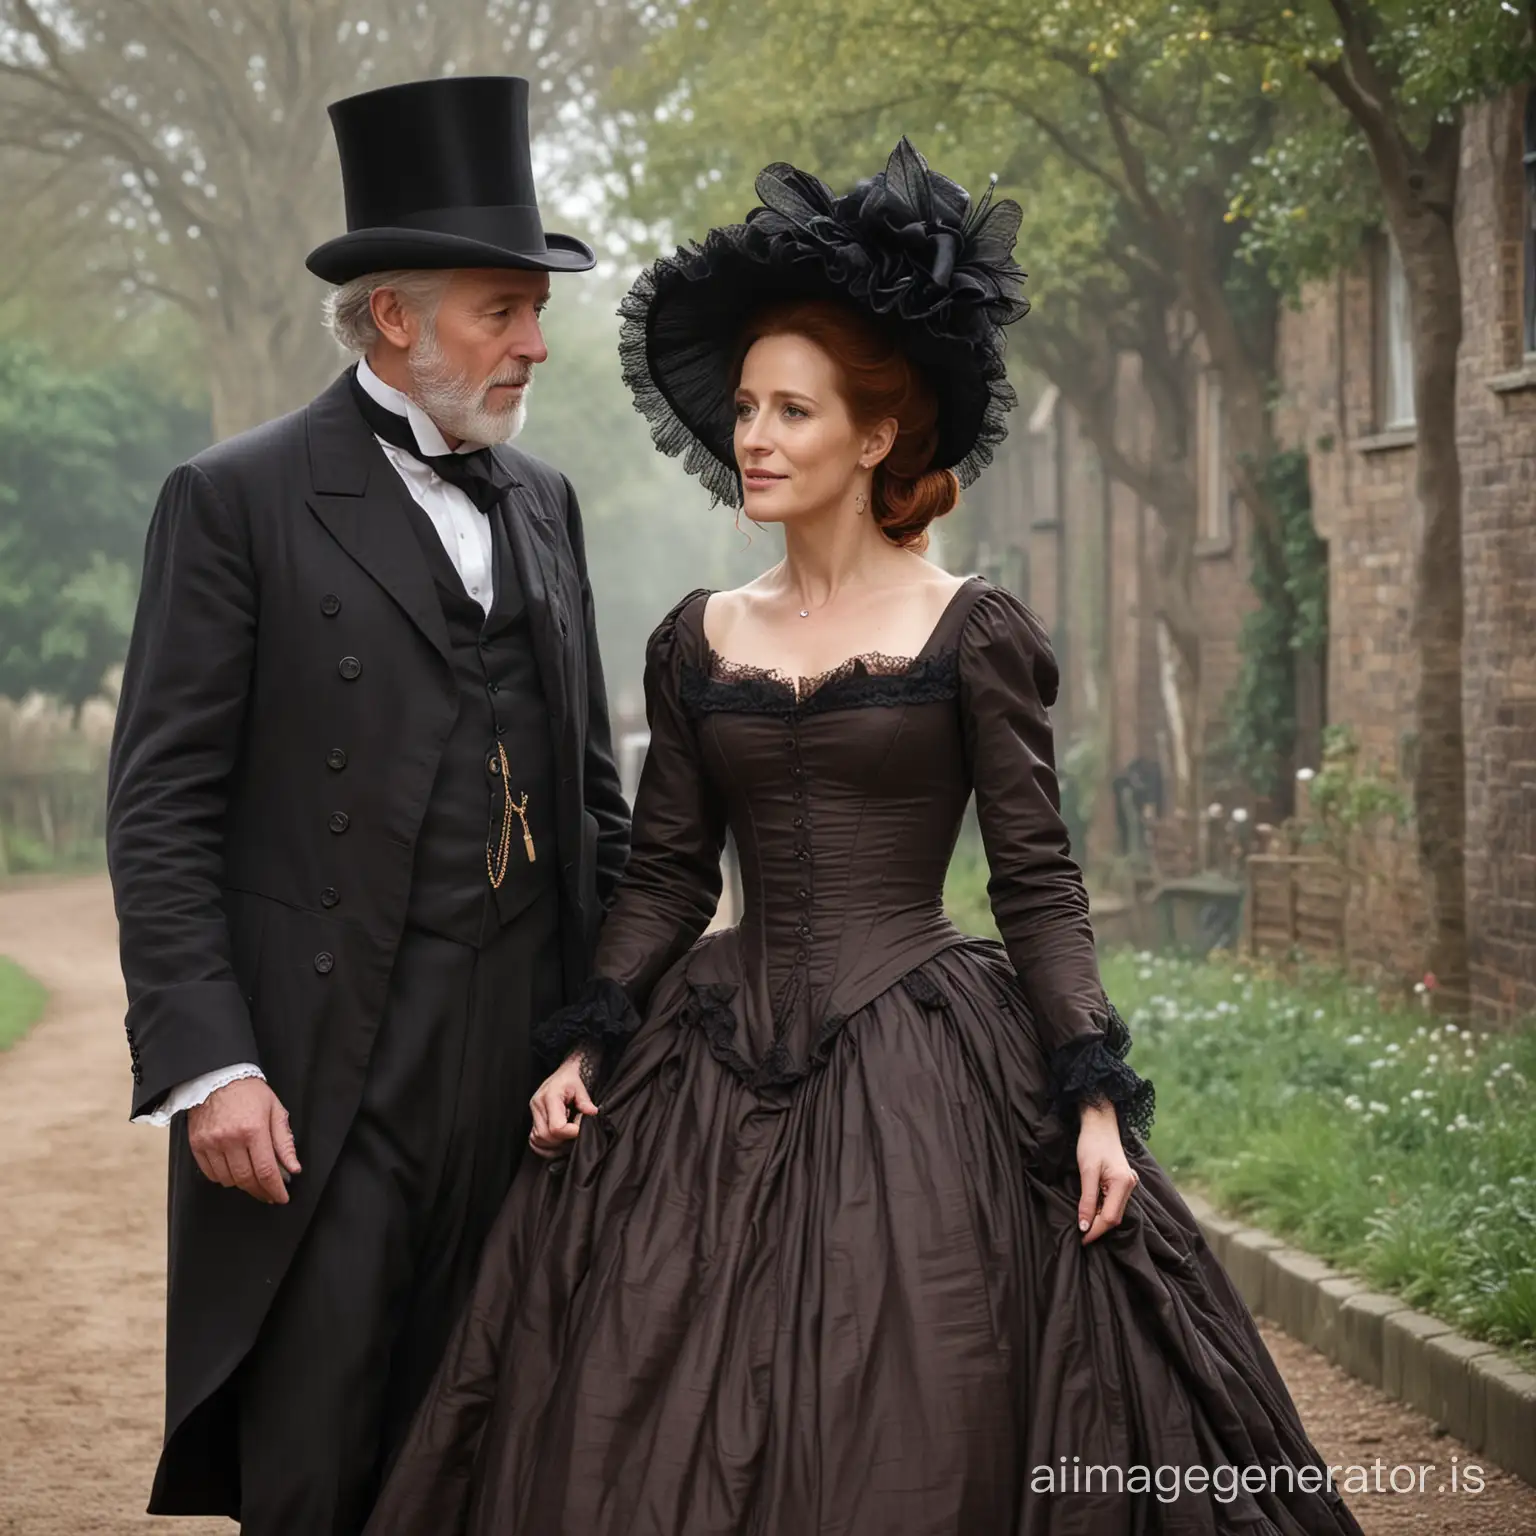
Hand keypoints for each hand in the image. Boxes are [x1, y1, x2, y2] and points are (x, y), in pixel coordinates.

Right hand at [187, 1077, 300, 1204]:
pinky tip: (234, 1172)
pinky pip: (211, 1174)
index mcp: (254, 1130)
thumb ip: (284, 1141)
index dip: (275, 1189)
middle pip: (246, 1179)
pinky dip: (224, 1178)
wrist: (218, 1077)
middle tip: (269, 1194)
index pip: (266, 1171)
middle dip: (260, 1191)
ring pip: (228, 1180)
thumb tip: (293, 1168)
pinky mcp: (197, 1145)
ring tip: (253, 1180)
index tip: (281, 1198)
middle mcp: (230, 1139)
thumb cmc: (250, 1092)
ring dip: (243, 1185)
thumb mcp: (275, 1110)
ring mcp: (211, 1143)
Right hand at [528, 1050, 599, 1159]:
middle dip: (563, 1139)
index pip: (556, 1127)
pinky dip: (545, 1145)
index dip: (571, 1132)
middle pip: (546, 1137)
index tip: (580, 1128)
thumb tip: (592, 1113)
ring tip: (567, 1135)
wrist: (563, 1073)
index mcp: (549, 1097)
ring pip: (539, 1140)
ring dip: (555, 1143)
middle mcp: (537, 1106)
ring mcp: (533, 1113)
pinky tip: (557, 1140)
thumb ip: (585, 1101)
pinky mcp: (533, 1119)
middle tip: (575, 1131)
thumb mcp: (580, 1086)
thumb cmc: (571, 1078)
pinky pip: (534, 1140)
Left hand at [1075, 1101, 1138, 1244]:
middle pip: (1115, 1217)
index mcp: (1123, 1184)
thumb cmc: (1091, 1143)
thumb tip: (1084, 1226)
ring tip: (1084, 1225)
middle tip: (1080, 1235)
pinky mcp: (1123, 1181)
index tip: (1081, 1239)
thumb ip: (1087, 1199)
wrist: (1100, 1123)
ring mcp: (1128, 1184)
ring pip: (1115, 1211)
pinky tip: (1093, 1211)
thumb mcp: (1086, 1171)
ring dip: (1100, 1219)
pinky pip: (1114, 1202)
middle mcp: (1130, 1186)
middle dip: (1098, 1228)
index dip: (1095, 1230)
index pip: (1110, 1217)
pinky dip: (1103, 1209)